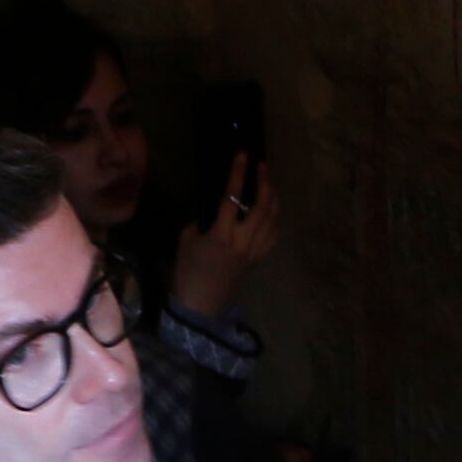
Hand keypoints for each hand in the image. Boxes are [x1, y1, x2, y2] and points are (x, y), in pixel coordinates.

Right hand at [172, 157, 280, 318]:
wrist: (200, 305)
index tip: (242, 156)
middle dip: (264, 183)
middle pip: (261, 206)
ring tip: (269, 183)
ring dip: (272, 199)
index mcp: (221, 234)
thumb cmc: (187, 272)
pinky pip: (272, 238)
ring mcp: (252, 252)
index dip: (237, 174)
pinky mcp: (256, 261)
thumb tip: (213, 209)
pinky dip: (275, 222)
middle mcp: (242, 241)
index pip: (232, 197)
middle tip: (261, 166)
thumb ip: (200, 221)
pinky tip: (272, 213)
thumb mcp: (186, 240)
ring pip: (271, 220)